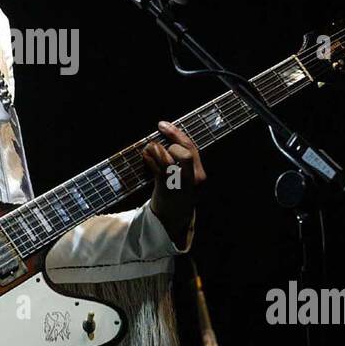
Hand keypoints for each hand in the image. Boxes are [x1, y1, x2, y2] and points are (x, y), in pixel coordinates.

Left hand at [141, 120, 204, 246]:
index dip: (176, 134)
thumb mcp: (187, 179)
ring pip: (168, 160)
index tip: (162, 124)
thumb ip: (184, 163)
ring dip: (155, 150)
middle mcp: (192, 180)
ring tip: (148, 147)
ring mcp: (179, 186)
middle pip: (184, 153)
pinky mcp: (166, 190)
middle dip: (169, 143)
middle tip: (157, 142)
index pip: (191, 148)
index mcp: (199, 175)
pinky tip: (144, 156)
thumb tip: (168, 139)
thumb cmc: (177, 195)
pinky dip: (149, 159)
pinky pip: (157, 170)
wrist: (172, 221)